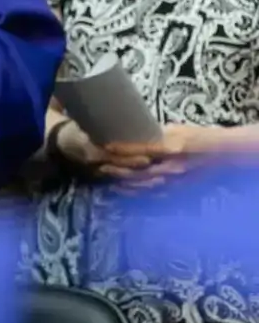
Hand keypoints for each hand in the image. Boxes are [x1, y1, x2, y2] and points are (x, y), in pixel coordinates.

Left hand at [90, 123, 227, 185]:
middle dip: (117, 168)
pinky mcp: (175, 189)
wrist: (221, 154)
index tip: (105, 146)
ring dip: (122, 182)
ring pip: (141, 184)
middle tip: (100, 165)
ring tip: (106, 177)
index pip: (140, 149)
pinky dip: (135, 192)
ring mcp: (173, 181)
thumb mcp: (177, 129)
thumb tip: (135, 134)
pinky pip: (151, 193)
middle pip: (137, 170)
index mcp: (171, 147)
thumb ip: (156, 134)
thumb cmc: (198, 137)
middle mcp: (170, 167)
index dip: (122, 149)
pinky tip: (122, 189)